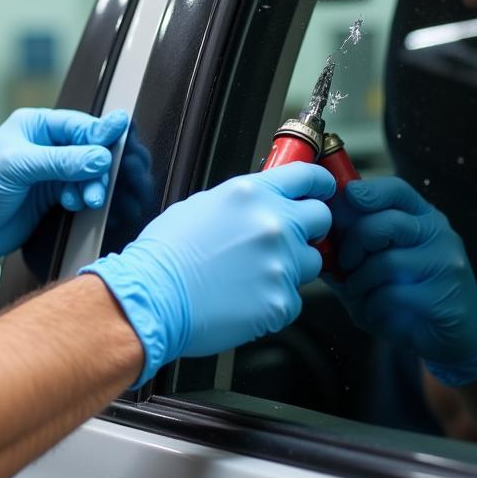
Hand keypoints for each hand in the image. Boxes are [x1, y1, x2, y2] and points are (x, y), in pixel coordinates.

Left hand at [0, 108, 128, 270]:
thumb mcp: (17, 167)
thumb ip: (61, 161)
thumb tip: (100, 157)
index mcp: (35, 126)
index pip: (77, 125)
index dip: (100, 132)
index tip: (122, 135)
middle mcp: (45, 145)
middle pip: (88, 149)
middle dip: (98, 166)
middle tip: (99, 185)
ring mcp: (50, 171)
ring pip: (87, 172)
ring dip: (92, 185)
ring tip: (90, 199)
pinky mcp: (52, 195)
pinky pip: (80, 191)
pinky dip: (83, 197)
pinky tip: (76, 204)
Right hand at [80, 163, 334, 385]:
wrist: (153, 295)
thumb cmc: (165, 254)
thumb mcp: (202, 206)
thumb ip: (242, 203)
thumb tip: (259, 206)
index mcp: (251, 194)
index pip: (306, 176)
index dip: (320, 183)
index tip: (322, 189)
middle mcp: (273, 223)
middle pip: (321, 218)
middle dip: (308, 228)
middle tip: (287, 238)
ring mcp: (281, 263)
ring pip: (310, 262)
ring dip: (291, 266)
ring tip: (252, 275)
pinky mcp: (281, 300)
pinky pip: (293, 298)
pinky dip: (274, 300)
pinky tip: (245, 297)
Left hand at [331, 178, 476, 383]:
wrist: (453, 334)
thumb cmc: (406, 291)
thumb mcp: (380, 260)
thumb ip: (353, 245)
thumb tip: (314, 234)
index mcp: (421, 217)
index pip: (396, 190)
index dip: (367, 191)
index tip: (346, 199)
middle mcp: (438, 233)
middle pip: (387, 223)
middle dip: (354, 244)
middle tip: (345, 264)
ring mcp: (445, 264)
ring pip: (387, 262)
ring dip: (361, 283)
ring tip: (361, 294)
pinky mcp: (444, 296)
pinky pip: (393, 295)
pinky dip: (373, 306)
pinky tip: (378, 311)